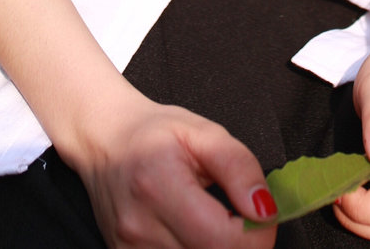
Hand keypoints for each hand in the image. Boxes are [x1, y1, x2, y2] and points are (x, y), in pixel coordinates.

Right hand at [67, 88, 279, 248]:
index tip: (262, 215)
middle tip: (242, 219)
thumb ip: (239, 168)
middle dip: (240, 245)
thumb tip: (264, 209)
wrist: (104, 141)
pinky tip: (195, 234)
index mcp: (159, 188)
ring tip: (214, 223)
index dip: (257, 235)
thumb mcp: (203, 132)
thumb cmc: (152, 133)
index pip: (222, 240)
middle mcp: (140, 229)